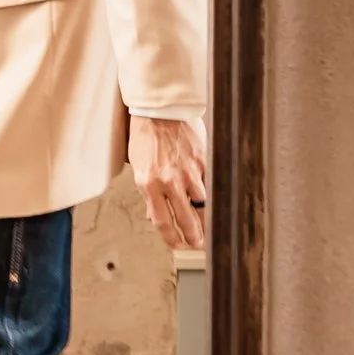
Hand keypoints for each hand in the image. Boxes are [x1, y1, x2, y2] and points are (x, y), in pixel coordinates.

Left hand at [129, 113, 208, 254]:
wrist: (160, 109)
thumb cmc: (146, 135)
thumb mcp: (138, 167)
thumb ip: (148, 193)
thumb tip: (153, 214)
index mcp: (149, 184)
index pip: (162, 221)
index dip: (171, 237)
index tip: (176, 245)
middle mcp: (169, 180)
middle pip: (186, 218)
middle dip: (193, 235)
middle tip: (197, 243)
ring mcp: (188, 171)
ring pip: (202, 203)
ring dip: (206, 219)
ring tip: (209, 229)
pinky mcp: (202, 161)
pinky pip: (210, 184)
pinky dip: (212, 195)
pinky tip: (216, 204)